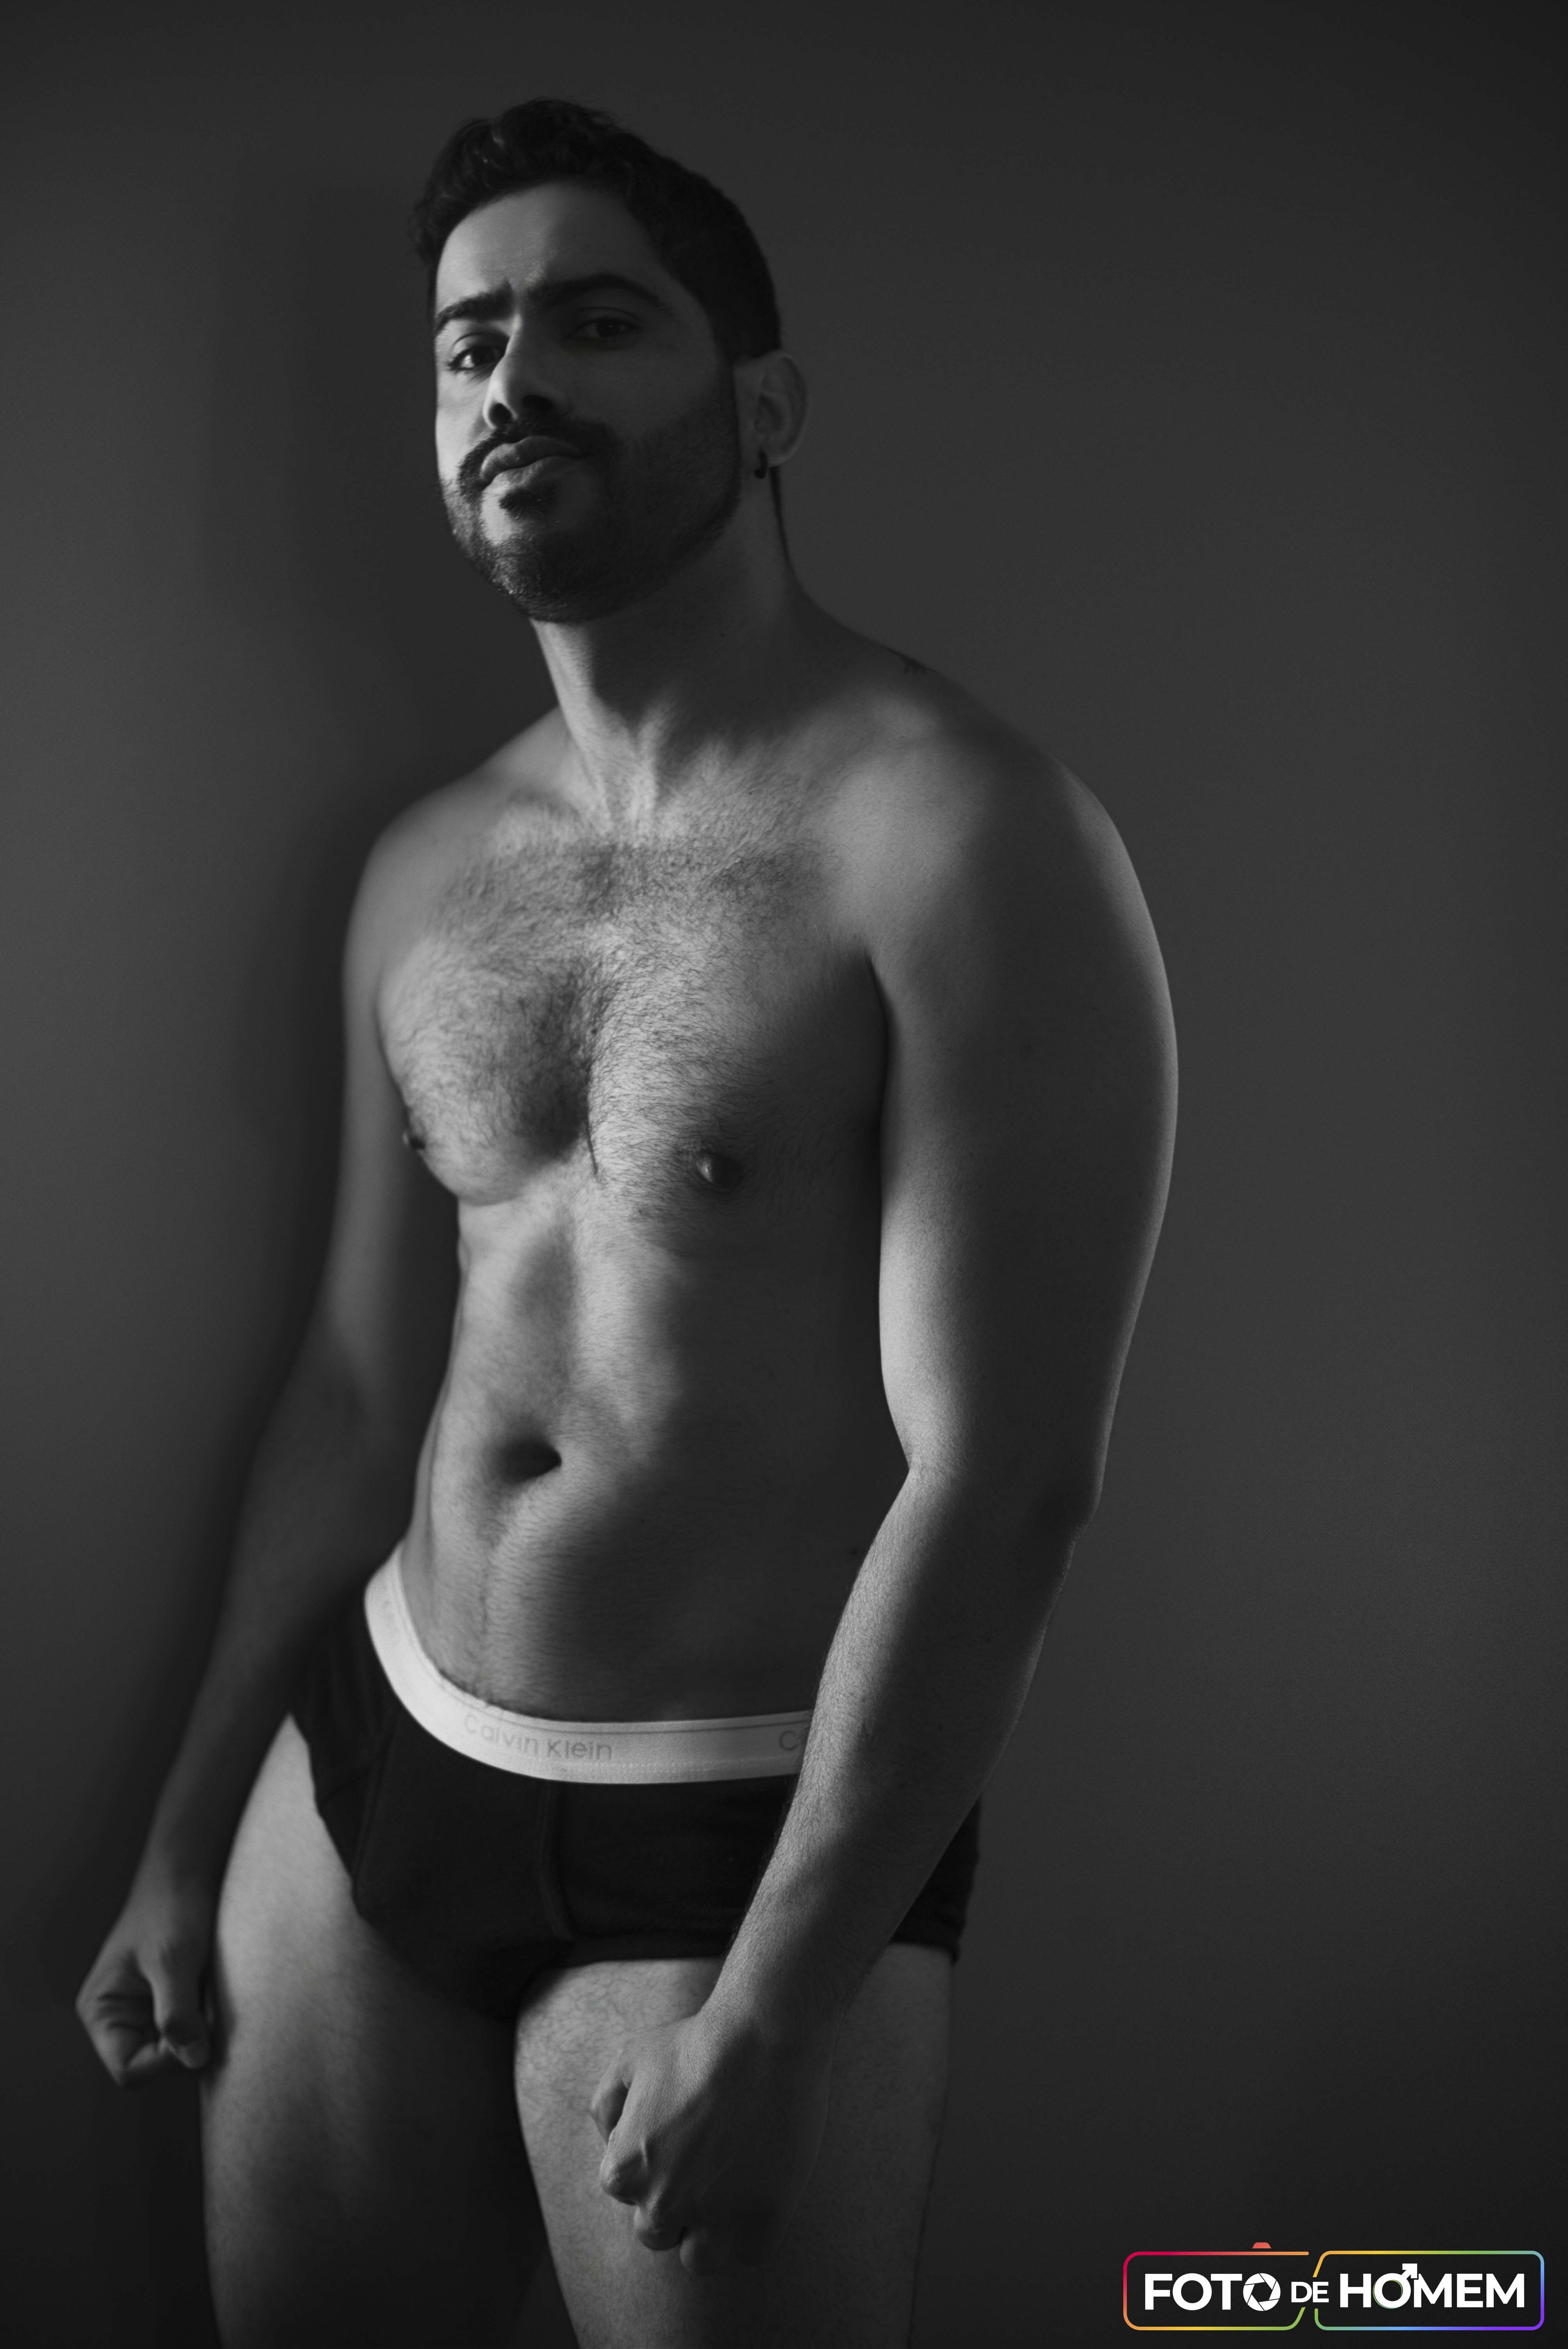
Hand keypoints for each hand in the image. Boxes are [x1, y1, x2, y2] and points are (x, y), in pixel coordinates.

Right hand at [76, 1867, 217, 2085]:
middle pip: (152, 2064)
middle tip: (207, 2009)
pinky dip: (204, 2018)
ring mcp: (143, 2012)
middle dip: (184, 2044)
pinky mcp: (167, 2002)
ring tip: (206, 1993)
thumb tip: (193, 2060)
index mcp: (102, 2011)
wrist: (186, 1873)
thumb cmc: (170, 1908)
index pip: (128, 2069)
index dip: (164, 2060)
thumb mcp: (173, 1961)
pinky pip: (187, 2028)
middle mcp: (117, 2018)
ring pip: (173, 2049)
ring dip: (197, 2030)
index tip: (196, 2031)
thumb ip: (177, 2013)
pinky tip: (210, 1991)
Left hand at [591, 2005, 833, 2275]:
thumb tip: (612, 2143)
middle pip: (659, 2231)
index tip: (683, 2138)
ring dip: (711, 2231)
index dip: (656, 2164)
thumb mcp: (629, 2059)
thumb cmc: (696, 2043)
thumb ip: (606, 2107)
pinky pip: (748, 2252)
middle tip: (709, 2159)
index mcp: (623, 2171)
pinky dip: (753, 2228)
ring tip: (733, 2185)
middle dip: (678, 2201)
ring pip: (701, 2257)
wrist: (764, 2036)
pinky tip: (761, 2185)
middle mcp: (660, 2205)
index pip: (629, 2192)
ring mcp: (712, 2220)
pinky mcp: (760, 2224)